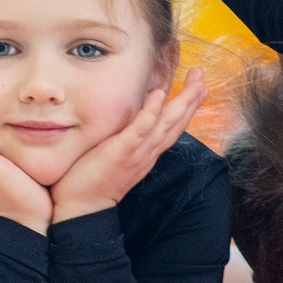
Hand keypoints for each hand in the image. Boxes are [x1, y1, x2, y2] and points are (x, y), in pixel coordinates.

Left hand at [49, 68, 206, 222]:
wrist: (80, 208)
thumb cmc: (94, 179)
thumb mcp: (117, 155)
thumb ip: (128, 139)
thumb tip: (132, 119)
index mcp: (148, 152)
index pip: (173, 126)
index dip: (187, 106)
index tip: (199, 86)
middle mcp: (148, 152)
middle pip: (176, 123)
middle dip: (191, 98)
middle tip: (202, 74)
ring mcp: (137, 153)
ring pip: (166, 125)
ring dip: (182, 103)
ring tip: (195, 83)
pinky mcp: (120, 153)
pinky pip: (139, 131)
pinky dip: (151, 113)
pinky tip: (159, 95)